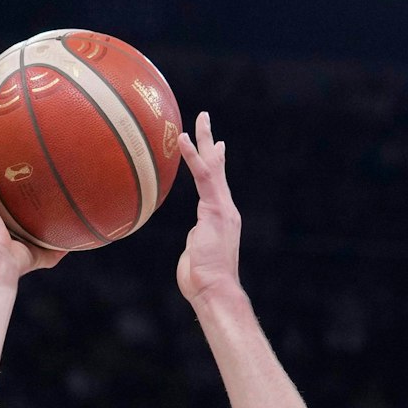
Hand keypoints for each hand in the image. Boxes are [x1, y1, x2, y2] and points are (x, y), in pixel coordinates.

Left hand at [175, 111, 242, 304]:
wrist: (214, 289)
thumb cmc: (201, 279)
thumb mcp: (196, 253)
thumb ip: (197, 240)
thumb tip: (196, 237)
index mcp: (220, 217)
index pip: (216, 184)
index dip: (215, 163)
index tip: (216, 145)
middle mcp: (225, 208)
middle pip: (217, 168)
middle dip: (211, 143)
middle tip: (205, 118)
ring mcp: (222, 208)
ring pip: (212, 167)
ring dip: (204, 141)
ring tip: (200, 118)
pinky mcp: (215, 209)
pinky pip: (202, 177)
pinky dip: (192, 157)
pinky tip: (182, 139)